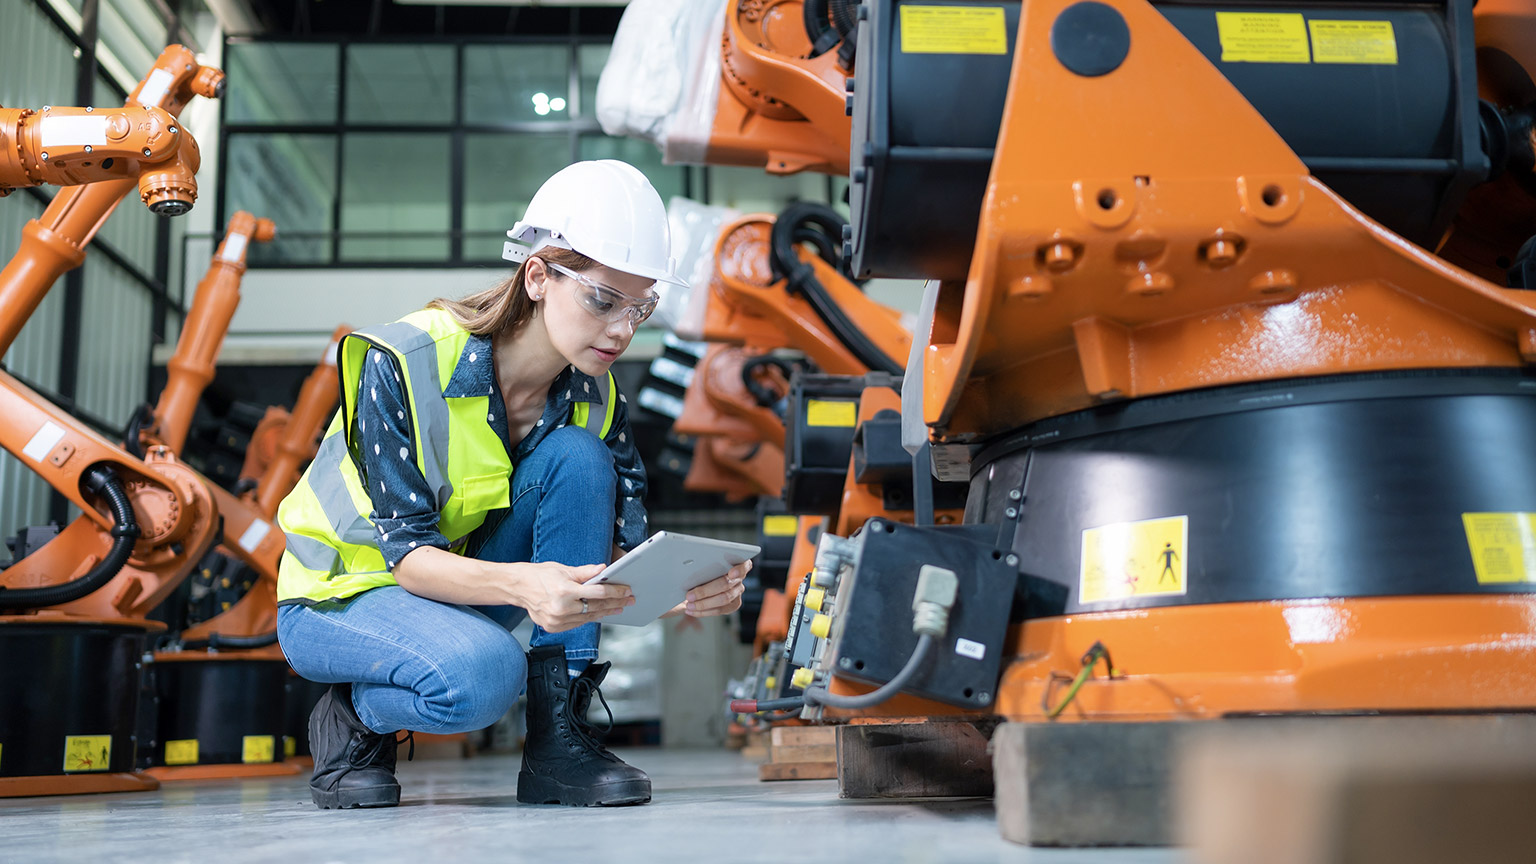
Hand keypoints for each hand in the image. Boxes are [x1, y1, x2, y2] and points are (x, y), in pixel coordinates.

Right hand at [516, 562, 633, 632]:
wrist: (517, 588)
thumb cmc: (539, 575)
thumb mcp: (563, 569)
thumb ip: (585, 572)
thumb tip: (603, 569)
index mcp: (564, 591)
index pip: (597, 593)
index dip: (615, 592)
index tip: (627, 591)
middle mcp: (561, 608)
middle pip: (596, 607)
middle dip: (615, 603)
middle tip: (629, 600)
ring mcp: (557, 621)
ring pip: (588, 618)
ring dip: (605, 612)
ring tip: (618, 607)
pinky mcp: (554, 628)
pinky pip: (578, 623)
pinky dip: (589, 617)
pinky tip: (600, 612)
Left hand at [676, 559, 751, 617]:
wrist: (705, 580)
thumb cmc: (704, 568)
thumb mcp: (705, 563)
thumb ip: (705, 565)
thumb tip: (689, 570)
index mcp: (736, 563)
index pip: (744, 565)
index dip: (739, 570)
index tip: (731, 573)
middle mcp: (739, 578)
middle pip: (726, 584)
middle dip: (705, 591)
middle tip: (689, 595)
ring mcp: (738, 592)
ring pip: (723, 599)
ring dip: (703, 604)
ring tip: (689, 605)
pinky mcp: (734, 604)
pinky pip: (719, 610)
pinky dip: (703, 611)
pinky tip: (691, 610)